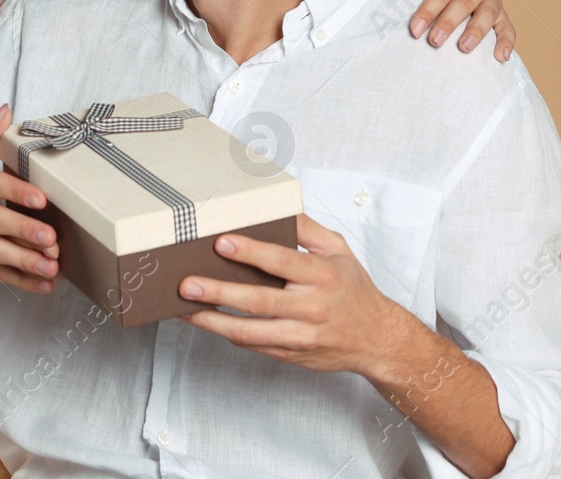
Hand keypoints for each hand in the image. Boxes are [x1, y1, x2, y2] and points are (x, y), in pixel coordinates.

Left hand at [174, 213, 409, 375]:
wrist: (376, 339)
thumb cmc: (354, 291)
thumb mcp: (339, 251)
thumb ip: (308, 228)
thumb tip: (278, 206)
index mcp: (322, 276)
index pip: (282, 261)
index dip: (251, 251)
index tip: (221, 242)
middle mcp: (311, 307)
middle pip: (259, 300)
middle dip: (219, 291)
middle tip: (187, 283)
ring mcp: (300, 335)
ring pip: (250, 331)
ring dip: (213, 320)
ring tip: (184, 308)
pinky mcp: (291, 355)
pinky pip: (253, 345)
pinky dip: (226, 333)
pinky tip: (205, 321)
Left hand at [405, 0, 515, 60]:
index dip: (429, 9)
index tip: (415, 28)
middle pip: (465, 2)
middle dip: (449, 22)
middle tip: (434, 41)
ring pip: (488, 14)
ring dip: (476, 31)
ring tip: (463, 47)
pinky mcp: (501, 14)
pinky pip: (507, 27)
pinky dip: (507, 41)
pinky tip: (501, 57)